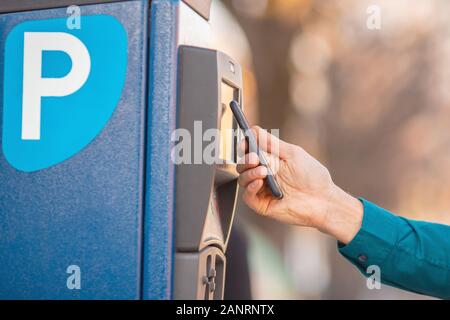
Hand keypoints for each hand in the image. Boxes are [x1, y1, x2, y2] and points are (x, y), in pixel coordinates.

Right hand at [236, 126, 362, 243]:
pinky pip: (247, 196)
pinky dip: (250, 188)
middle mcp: (263, 174)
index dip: (244, 146)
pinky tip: (259, 182)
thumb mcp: (292, 154)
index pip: (249, 152)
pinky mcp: (262, 204)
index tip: (245, 142)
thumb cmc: (311, 176)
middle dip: (246, 159)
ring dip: (249, 173)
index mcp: (269, 160)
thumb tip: (254, 130)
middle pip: (243, 165)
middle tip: (255, 158)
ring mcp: (262, 190)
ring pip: (243, 179)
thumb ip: (271, 143)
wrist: (323, 199)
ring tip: (264, 172)